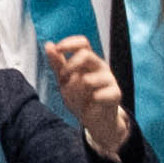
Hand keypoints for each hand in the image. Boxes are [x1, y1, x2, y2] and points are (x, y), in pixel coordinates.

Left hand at [43, 32, 129, 152]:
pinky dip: (90, 101)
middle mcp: (100, 66)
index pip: (82, 42)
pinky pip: (99, 95)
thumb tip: (48, 44)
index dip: (69, 43)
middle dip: (69, 67)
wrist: (94, 119)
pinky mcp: (115, 93)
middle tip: (63, 79)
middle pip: (86, 55)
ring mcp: (109, 79)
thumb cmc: (79, 97)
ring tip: (76, 98)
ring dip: (76, 91)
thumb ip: (57, 64)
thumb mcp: (64, 80)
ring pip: (88, 80)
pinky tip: (92, 103)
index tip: (58, 50)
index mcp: (88, 60)